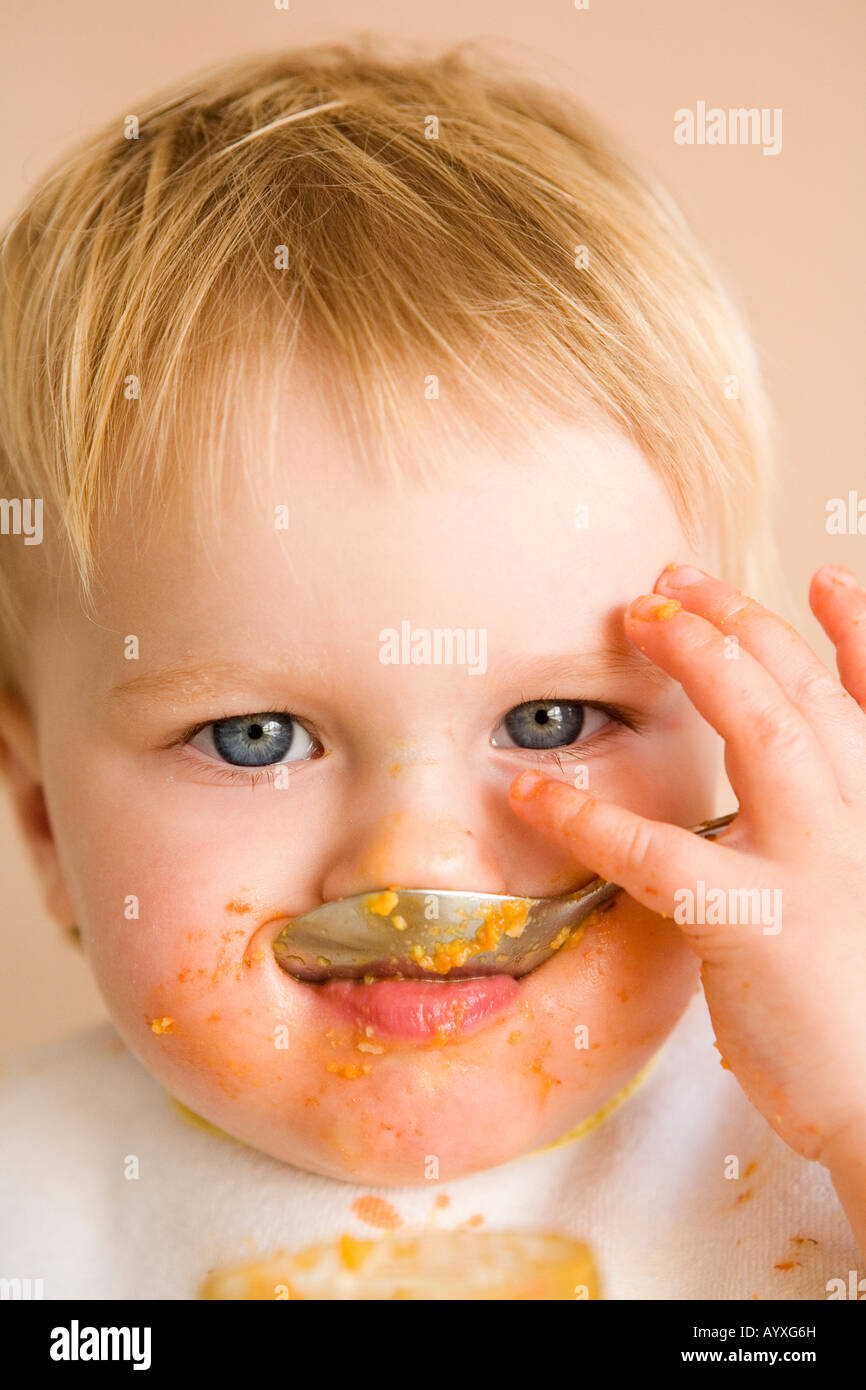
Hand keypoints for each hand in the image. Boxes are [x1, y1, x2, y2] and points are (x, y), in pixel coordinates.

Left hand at [509, 563, 865, 1191]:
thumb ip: (837, 837)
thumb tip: (784, 811)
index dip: (854, 630)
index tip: (823, 581)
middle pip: (806, 692)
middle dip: (741, 623)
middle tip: (676, 582)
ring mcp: (818, 864)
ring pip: (761, 731)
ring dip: (700, 662)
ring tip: (639, 621)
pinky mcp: (755, 921)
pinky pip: (657, 852)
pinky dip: (589, 817)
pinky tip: (535, 793)